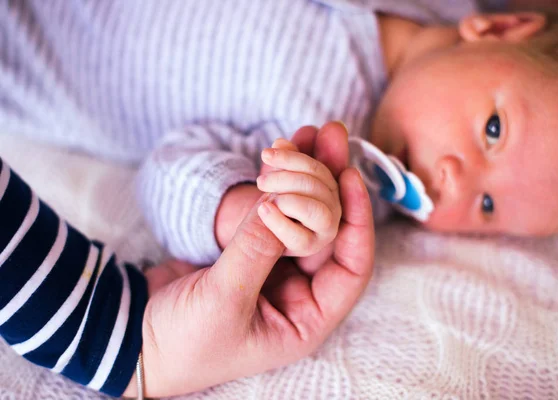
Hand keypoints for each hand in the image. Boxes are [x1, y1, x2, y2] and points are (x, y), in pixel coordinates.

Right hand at [124, 124, 373, 397]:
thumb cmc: (184, 341)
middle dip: (332, 184)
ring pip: (304, 216)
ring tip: (312, 132)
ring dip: (308, 175)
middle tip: (332, 136)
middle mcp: (299, 292)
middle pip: (330, 232)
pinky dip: (277, 183)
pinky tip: (281, 150)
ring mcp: (275, 268)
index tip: (350, 178)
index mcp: (307, 318)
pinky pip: (272, 211)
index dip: (357, 222)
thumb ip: (256, 251)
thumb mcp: (225, 300)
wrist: (134, 336)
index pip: (351, 267)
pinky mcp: (251, 249)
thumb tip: (283, 202)